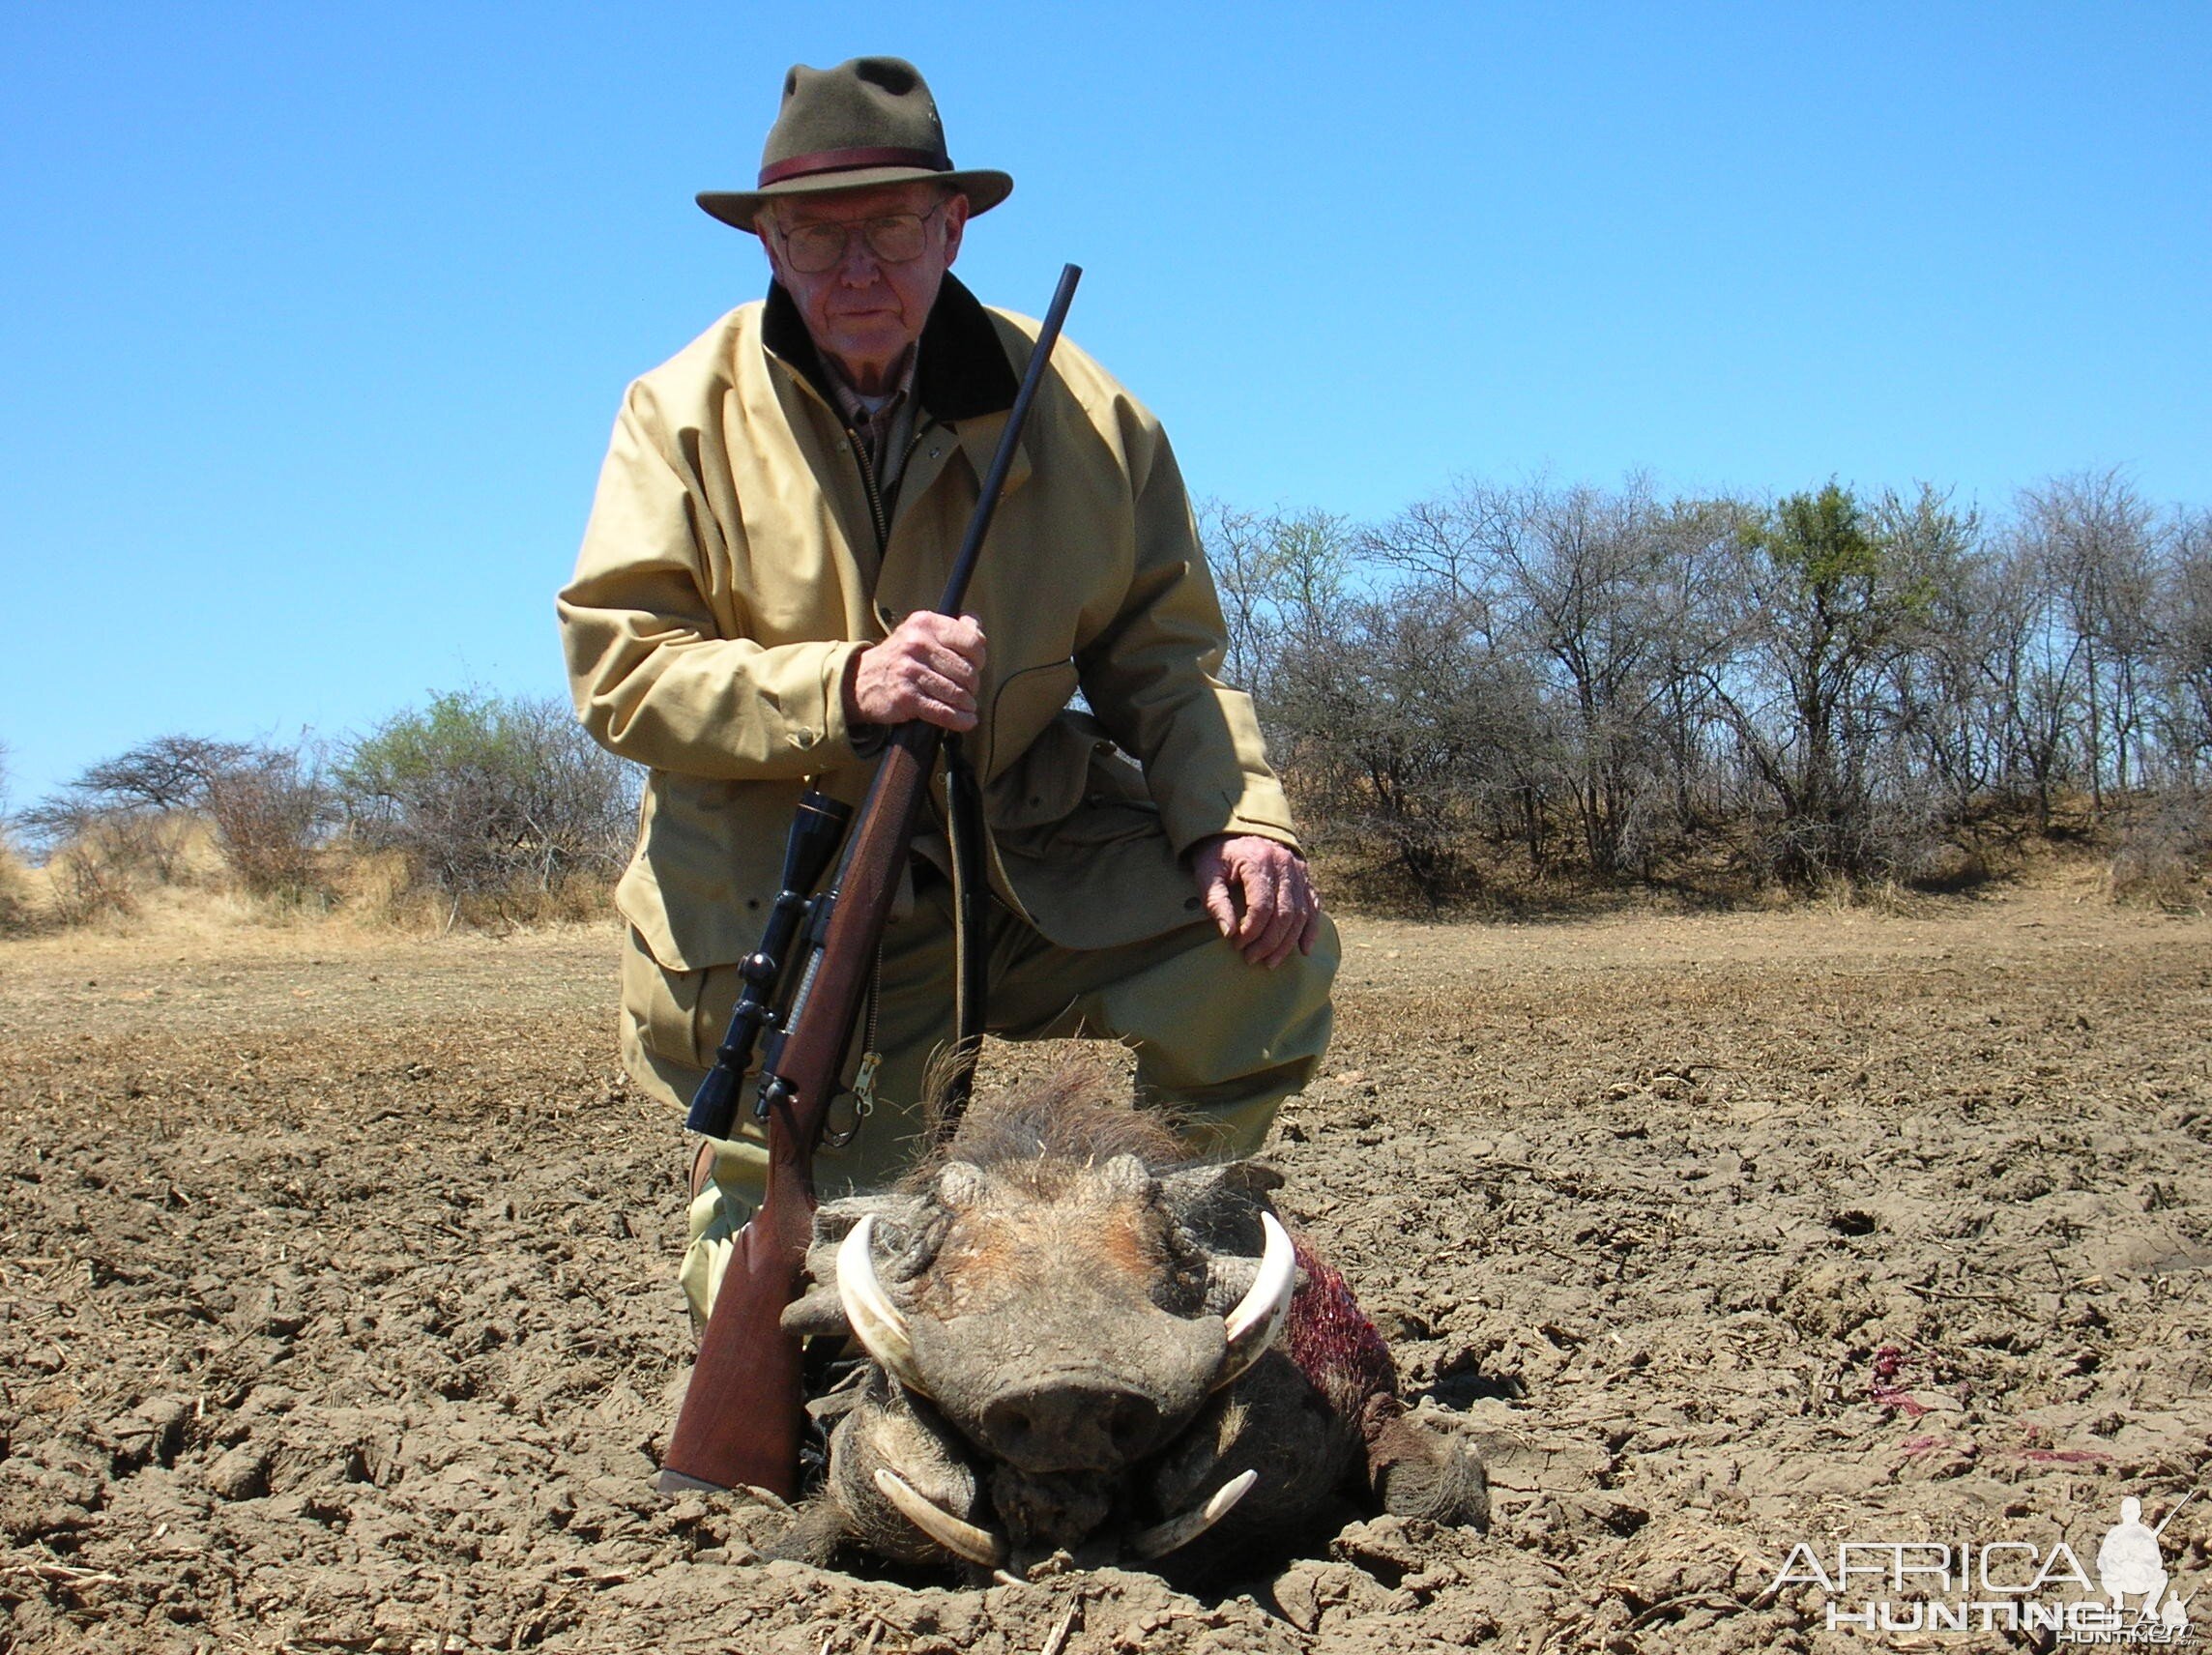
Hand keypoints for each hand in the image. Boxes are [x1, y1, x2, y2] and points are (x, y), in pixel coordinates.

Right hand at [846, 612, 986, 732]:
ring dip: (967, 704)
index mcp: (925, 623)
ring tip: (967, 705)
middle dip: (972, 684)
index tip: (976, 666)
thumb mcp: (921, 632)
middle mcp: (917, 644)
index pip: (971, 641)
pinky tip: (966, 721)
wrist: (861, 680)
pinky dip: (959, 720)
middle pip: (967, 670)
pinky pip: (943, 711)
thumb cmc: (899, 657)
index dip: (980, 658)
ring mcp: (910, 671)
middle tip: (968, 689)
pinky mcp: (906, 696)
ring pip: (957, 692)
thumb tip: (978, 628)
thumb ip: (953, 628)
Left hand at [1190, 834, 1321, 967]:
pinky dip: (1310, 929)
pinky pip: (1313, 906)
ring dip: (1287, 943)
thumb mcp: (1207, 873)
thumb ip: (1215, 901)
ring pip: (1301, 914)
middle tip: (1251, 959)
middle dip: (1269, 943)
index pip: (1262, 906)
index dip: (1251, 931)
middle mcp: (1284, 864)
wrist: (1235, 827)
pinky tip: (1304, 949)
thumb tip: (1228, 933)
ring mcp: (1298, 870)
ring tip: (1271, 961)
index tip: (1236, 945)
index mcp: (1259, 861)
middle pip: (1284, 914)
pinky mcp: (1304, 876)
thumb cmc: (1217, 854)